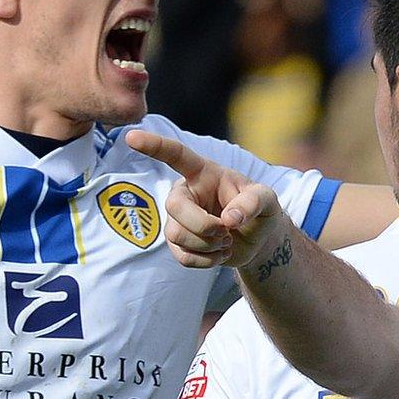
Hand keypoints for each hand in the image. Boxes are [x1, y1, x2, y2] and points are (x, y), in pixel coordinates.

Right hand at [125, 130, 286, 270]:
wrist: (258, 239)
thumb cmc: (259, 209)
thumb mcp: (267, 199)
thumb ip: (253, 202)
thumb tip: (229, 219)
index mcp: (203, 173)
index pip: (175, 155)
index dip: (153, 146)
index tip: (131, 136)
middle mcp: (186, 193)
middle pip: (174, 207)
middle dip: (203, 225)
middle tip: (227, 231)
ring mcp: (179, 220)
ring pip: (176, 235)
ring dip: (208, 245)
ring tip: (227, 241)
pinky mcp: (180, 244)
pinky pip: (182, 257)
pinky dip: (206, 262)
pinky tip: (220, 255)